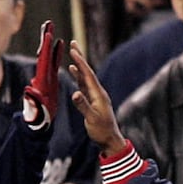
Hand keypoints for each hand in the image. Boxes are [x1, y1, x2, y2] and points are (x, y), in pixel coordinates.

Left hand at [22, 20, 61, 128]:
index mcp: (41, 81)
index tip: (48, 34)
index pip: (43, 61)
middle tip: (48, 23)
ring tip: (52, 29)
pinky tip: (60, 45)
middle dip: (46, 38)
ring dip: (50, 42)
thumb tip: (28, 90)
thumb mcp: (36, 109)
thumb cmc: (38, 117)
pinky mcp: (50, 79)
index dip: (46, 48)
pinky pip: (54, 62)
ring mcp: (46, 76)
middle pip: (44, 53)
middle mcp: (42, 75)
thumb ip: (33, 100)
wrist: (37, 123)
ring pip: (48, 56)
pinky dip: (57, 52)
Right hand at [69, 42, 129, 157]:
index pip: (88, 75)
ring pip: (85, 77)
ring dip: (78, 65)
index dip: (80, 62)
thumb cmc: (101, 130)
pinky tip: (74, 71)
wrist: (109, 139)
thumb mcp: (91, 118)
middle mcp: (98, 92)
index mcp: (99, 94)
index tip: (73, 50)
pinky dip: (78, 76)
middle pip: (87, 71)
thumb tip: (74, 93)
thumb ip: (83, 106)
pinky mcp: (92, 100)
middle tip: (73, 43)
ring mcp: (95, 95)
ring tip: (72, 53)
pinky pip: (84, 84)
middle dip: (80, 57)